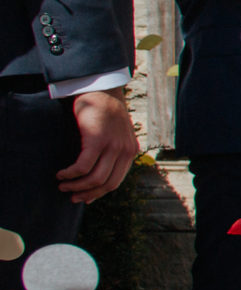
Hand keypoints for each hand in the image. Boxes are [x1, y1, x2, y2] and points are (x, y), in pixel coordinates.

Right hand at [58, 89, 137, 204]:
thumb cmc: (104, 114)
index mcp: (131, 152)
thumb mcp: (115, 136)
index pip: (116, 182)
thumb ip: (111, 154)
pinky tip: (61, 173)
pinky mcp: (98, 140)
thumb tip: (95, 179)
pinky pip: (82, 167)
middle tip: (71, 197)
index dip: (98, 193)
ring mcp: (113, 146)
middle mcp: (125, 151)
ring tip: (62, 185)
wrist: (102, 91)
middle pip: (106, 184)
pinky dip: (70, 174)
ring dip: (76, 186)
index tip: (84, 198)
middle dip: (87, 194)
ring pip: (94, 178)